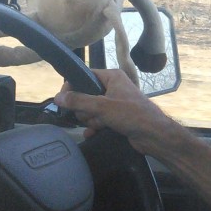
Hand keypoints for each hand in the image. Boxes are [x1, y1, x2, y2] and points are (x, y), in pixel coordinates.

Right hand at [54, 68, 176, 156]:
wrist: (153, 135)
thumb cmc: (131, 114)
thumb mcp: (102, 106)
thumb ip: (78, 101)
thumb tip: (57, 97)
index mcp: (112, 77)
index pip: (85, 75)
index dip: (73, 87)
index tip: (63, 99)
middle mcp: (113, 87)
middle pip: (86, 95)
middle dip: (85, 109)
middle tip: (90, 115)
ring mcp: (115, 103)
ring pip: (92, 109)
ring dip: (91, 119)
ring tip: (98, 125)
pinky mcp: (117, 118)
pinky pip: (98, 120)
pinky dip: (95, 127)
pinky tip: (92, 134)